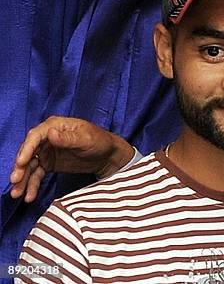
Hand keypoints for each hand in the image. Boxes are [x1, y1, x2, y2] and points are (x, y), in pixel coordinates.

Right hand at [10, 116, 134, 201]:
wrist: (108, 155)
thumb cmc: (100, 141)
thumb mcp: (86, 139)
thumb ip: (68, 138)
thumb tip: (50, 133)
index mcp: (55, 126)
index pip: (35, 136)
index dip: (26, 149)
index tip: (21, 163)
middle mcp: (47, 138)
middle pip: (29, 152)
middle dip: (21, 167)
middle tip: (15, 180)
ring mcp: (47, 151)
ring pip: (30, 165)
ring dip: (23, 179)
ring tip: (17, 194)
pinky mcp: (49, 164)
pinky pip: (37, 174)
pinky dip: (32, 185)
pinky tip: (29, 196)